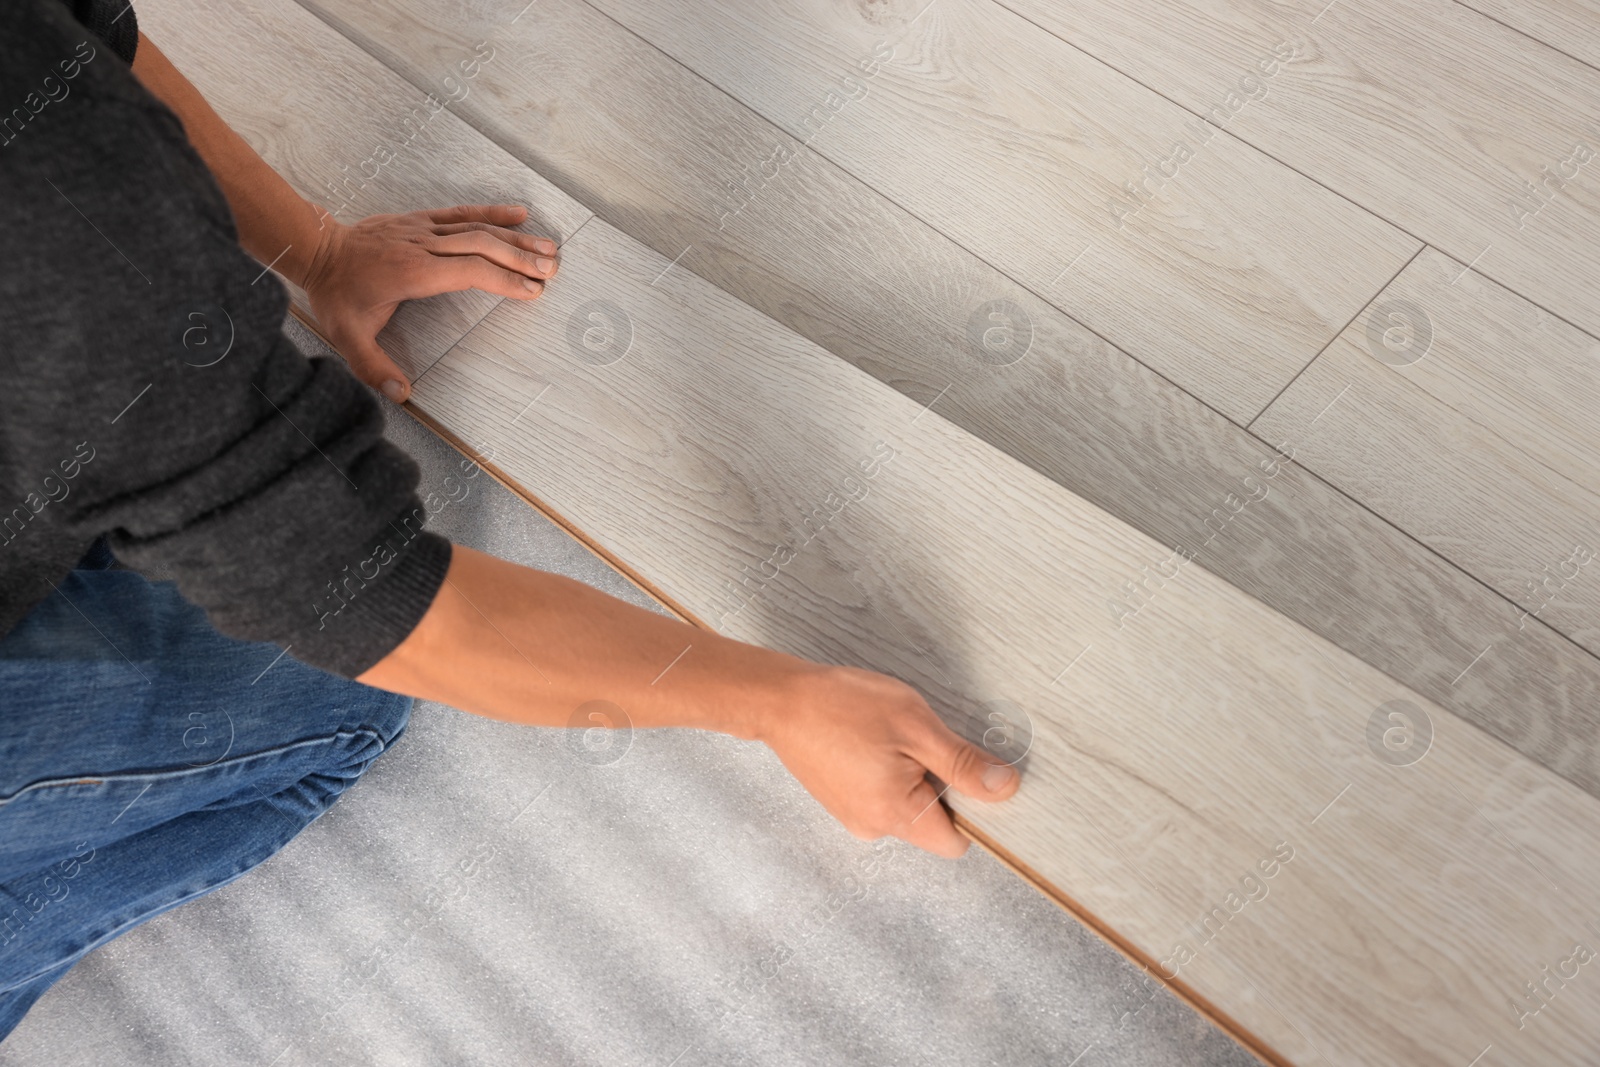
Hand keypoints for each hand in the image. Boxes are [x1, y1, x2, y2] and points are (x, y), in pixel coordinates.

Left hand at [300, 204, 557, 400]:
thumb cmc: (335, 293)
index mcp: (414, 272)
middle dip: (521, 258)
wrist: (315, 248)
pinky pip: (462, 212)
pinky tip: (519, 213)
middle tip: (553, 270)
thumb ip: (373, 366)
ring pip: (478, 228)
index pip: (470, 272)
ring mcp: (423, 229)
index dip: (504, 280)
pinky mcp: (421, 219)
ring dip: (516, 237)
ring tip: (550, 248)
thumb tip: (402, 395)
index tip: (533, 291)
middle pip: (482, 246)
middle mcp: (423, 245)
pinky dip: (493, 212)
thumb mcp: (347, 336)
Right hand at [758, 664, 1019, 856]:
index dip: (973, 812)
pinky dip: (890, 771)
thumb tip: (1006, 788)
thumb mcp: (916, 727)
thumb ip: (963, 764)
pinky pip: (884, 796)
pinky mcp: (843, 801)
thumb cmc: (845, 707)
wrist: (781, 700)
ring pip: (909, 806)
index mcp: (896, 816)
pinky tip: (873, 741)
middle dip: (940, 784)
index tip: (970, 774)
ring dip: (914, 775)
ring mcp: (855, 816)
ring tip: (889, 737)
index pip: (957, 842)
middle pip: (934, 823)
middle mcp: (874, 828)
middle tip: (921, 741)